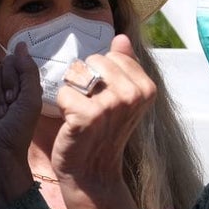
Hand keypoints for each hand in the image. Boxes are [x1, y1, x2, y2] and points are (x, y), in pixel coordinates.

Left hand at [52, 34, 153, 190]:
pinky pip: (64, 92)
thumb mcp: (121, 97)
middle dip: (84, 81)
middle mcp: (133, 94)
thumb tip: (121, 37)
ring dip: (73, 93)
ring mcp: (112, 105)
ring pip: (77, 74)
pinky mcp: (88, 115)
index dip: (100, 75)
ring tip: (81, 114)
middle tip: (91, 108)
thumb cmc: (103, 131)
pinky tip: (72, 123)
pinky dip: (62, 107)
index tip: (104, 98)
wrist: (92, 171)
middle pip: (93, 62)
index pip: (111, 56)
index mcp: (146, 87)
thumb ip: (124, 65)